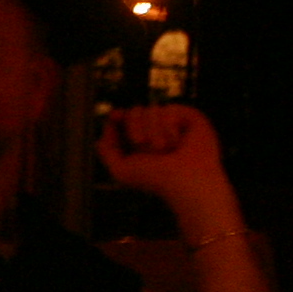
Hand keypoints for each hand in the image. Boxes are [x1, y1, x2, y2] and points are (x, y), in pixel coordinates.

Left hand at [96, 104, 235, 226]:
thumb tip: (102, 133)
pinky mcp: (189, 117)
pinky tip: (178, 142)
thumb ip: (107, 151)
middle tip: (148, 150)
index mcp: (141, 140)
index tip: (115, 116)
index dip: (118, 116)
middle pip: (135, 110)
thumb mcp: (122, 170)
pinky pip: (168, 110)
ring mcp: (173, 122)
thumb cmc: (155, 180)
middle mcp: (157, 129)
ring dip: (154, 134)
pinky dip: (169, 128)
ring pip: (151, 109)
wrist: (185, 182)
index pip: (125, 118)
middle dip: (135, 129)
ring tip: (166, 150)